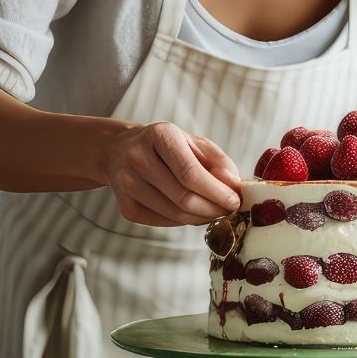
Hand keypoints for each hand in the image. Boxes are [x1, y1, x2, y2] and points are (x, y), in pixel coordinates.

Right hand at [102, 121, 241, 226]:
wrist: (121, 151)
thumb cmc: (167, 147)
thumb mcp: (195, 143)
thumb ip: (219, 162)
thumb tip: (234, 187)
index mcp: (159, 135)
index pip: (190, 172)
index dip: (216, 191)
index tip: (235, 200)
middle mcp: (137, 158)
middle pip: (182, 197)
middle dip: (213, 209)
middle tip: (230, 211)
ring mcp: (127, 184)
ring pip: (174, 214)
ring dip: (202, 218)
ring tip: (216, 212)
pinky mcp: (125, 207)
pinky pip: (164, 222)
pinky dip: (185, 221)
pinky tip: (195, 213)